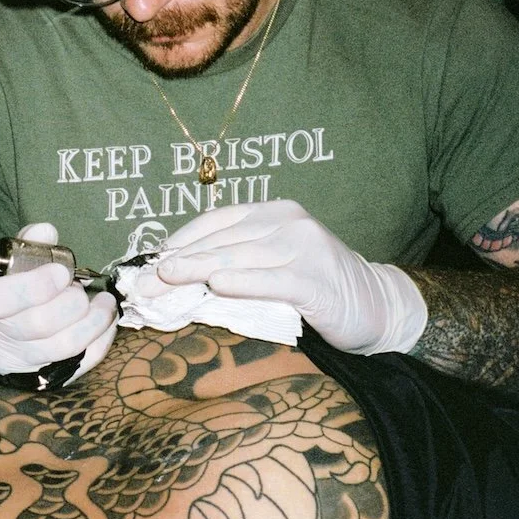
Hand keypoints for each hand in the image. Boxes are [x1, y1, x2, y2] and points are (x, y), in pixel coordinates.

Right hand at [0, 223, 117, 383]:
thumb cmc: (7, 285)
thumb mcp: (9, 261)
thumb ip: (27, 245)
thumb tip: (46, 231)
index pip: (3, 300)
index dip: (36, 286)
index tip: (62, 272)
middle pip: (40, 324)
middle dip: (71, 302)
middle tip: (80, 288)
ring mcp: (22, 359)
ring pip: (65, 346)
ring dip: (94, 321)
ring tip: (106, 303)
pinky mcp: (43, 374)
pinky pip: (80, 364)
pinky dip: (101, 343)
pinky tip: (107, 324)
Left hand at [153, 201, 426, 354]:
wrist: (377, 306)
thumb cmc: (315, 287)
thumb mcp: (272, 265)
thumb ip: (235, 262)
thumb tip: (176, 276)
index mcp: (273, 213)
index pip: (215, 222)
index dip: (178, 241)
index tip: (146, 263)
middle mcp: (289, 223)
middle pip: (221, 242)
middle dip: (177, 262)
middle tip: (141, 283)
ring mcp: (305, 248)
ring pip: (240, 258)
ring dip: (198, 271)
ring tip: (165, 280)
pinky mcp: (317, 280)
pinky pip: (273, 280)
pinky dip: (243, 282)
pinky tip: (217, 285)